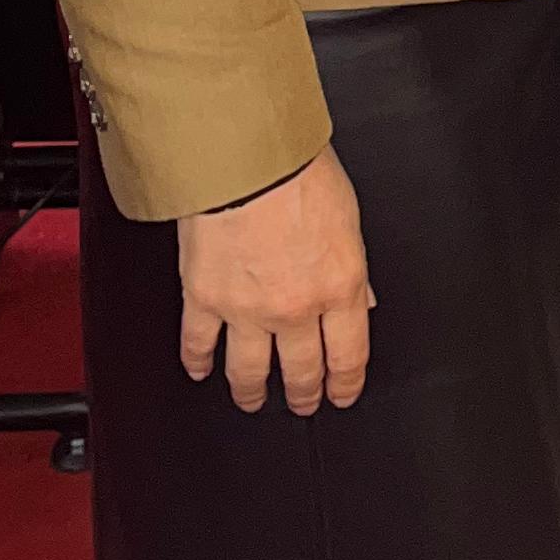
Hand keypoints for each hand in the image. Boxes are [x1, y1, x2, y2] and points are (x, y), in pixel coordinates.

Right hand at [176, 147, 373, 415]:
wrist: (245, 157)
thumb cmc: (298, 171)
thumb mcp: (348, 219)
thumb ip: (352, 268)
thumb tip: (361, 299)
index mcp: (338, 287)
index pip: (348, 356)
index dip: (345, 384)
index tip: (341, 394)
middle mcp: (294, 308)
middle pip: (302, 371)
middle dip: (304, 394)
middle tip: (303, 402)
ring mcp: (246, 309)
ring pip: (250, 371)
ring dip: (252, 392)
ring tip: (253, 399)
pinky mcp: (204, 299)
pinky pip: (199, 343)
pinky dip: (198, 362)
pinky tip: (201, 370)